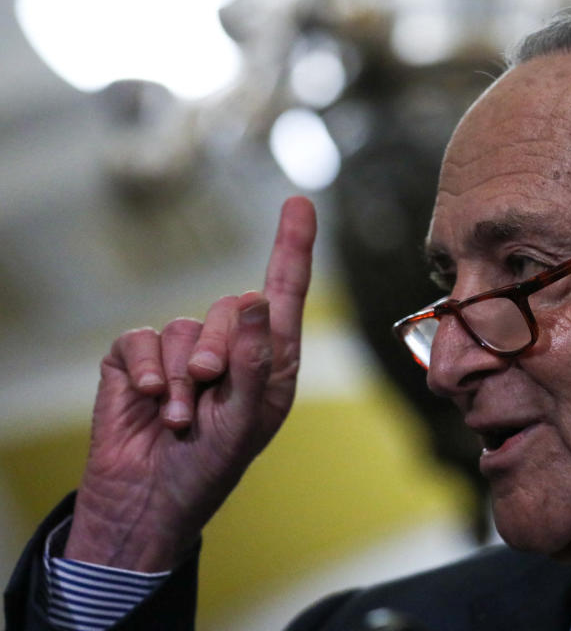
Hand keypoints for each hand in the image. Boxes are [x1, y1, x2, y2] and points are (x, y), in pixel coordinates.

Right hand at [64, 196, 316, 571]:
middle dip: (222, 350)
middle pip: (233, 306)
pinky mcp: (137, 358)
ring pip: (185, 326)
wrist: (149, 500)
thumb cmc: (210, 466)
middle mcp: (230, 347)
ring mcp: (181, 350)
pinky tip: (151, 402)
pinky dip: (148, 371)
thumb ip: (256, 361)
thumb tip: (260, 300)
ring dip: (182, 378)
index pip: (284, 292)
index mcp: (269, 360)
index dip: (292, 246)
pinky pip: (142, 339)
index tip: (299, 203)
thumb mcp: (245, 420)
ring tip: (181, 418)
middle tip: (210, 392)